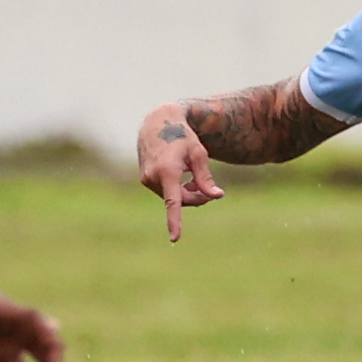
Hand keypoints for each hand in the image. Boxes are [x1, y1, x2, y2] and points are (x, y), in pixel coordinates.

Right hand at [137, 104, 224, 241]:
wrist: (157, 123)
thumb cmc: (182, 136)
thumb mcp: (198, 154)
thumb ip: (205, 178)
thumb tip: (216, 196)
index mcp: (168, 171)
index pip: (172, 202)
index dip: (175, 221)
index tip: (175, 238)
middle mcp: (153, 177)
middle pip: (180, 201)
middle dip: (197, 198)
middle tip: (212, 192)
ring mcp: (146, 179)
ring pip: (172, 198)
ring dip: (187, 193)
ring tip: (195, 178)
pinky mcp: (145, 179)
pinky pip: (165, 192)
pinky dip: (177, 189)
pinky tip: (184, 177)